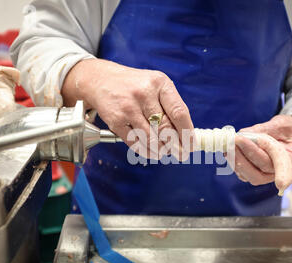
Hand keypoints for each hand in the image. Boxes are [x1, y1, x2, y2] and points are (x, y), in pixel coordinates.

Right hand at [62, 59, 193, 159]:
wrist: (100, 80)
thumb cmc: (134, 85)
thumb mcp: (155, 86)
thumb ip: (170, 106)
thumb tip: (185, 135)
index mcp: (160, 84)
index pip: (179, 112)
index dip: (187, 132)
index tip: (191, 145)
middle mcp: (144, 94)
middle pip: (166, 128)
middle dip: (176, 146)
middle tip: (180, 154)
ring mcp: (129, 107)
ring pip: (151, 139)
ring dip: (161, 150)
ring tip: (165, 152)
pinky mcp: (116, 120)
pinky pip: (135, 142)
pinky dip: (146, 151)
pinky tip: (151, 152)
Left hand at [227, 114, 291, 186]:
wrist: (288, 135)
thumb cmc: (287, 130)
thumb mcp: (280, 124)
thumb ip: (264, 129)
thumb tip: (243, 134)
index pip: (280, 166)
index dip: (275, 170)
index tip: (276, 178)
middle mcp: (278, 173)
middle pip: (258, 175)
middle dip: (243, 159)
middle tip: (233, 141)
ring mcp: (265, 175)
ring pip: (248, 175)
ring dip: (235, 160)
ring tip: (228, 143)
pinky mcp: (254, 173)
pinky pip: (242, 172)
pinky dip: (233, 160)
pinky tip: (229, 148)